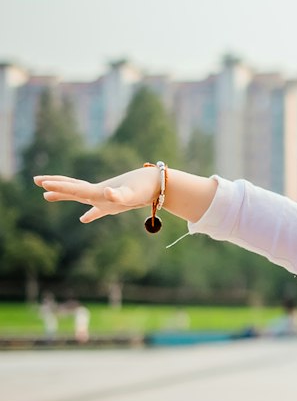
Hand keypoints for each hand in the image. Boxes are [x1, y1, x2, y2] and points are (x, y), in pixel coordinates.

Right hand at [33, 167, 157, 223]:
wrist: (156, 184)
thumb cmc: (143, 189)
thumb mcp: (130, 194)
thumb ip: (118, 194)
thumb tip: (107, 193)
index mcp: (98, 191)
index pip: (74, 189)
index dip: (58, 187)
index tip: (42, 184)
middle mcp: (98, 192)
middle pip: (71, 187)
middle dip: (55, 184)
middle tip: (36, 180)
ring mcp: (104, 197)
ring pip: (80, 196)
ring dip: (64, 195)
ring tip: (47, 196)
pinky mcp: (114, 204)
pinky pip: (97, 210)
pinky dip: (90, 214)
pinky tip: (83, 219)